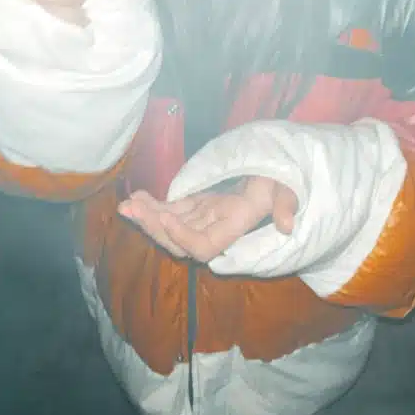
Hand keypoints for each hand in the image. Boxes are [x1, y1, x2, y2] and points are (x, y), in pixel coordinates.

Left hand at [118, 176, 297, 261]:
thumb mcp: (285, 184)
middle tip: (131, 210)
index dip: (183, 236)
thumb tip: (287, 225)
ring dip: (147, 217)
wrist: (269, 168)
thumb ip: (286, 202)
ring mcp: (202, 219)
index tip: (166, 215)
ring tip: (126, 205)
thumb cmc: (277, 175)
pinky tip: (136, 195)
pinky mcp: (194, 207)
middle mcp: (215, 230)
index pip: (203, 246)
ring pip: (169, 227)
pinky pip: (170, 211)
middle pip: (178, 242)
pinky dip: (151, 205)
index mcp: (235, 227)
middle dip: (153, 228)